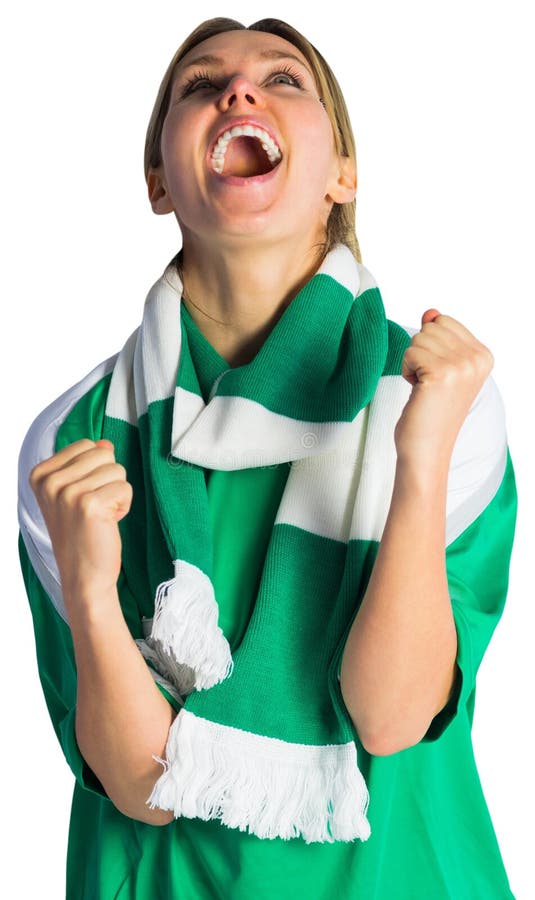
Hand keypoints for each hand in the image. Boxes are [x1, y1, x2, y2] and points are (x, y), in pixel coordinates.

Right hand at [29, 439, 131, 603]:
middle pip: (103, 453)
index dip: (96, 469)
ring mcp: (67, 493)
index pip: (86, 444)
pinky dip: (124, 506)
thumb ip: (87, 464)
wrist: (83, 575)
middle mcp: (50, 482)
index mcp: (41, 474)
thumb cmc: (82, 534)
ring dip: (117, 494)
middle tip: (95, 508)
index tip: (84, 497)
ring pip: (117, 469)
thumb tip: (105, 443)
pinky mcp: (89, 504)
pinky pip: (125, 488)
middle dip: (108, 479)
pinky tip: (108, 523)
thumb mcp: (75, 493)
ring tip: (101, 516)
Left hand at [395, 309, 493, 471]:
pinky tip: (418, 392)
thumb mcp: (440, 367)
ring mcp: (461, 366)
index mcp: (484, 355)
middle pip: (430, 328)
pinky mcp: (440, 374)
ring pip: (418, 339)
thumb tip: (430, 312)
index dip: (432, 346)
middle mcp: (477, 359)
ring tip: (424, 389)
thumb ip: (439, 337)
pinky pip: (409, 353)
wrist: (426, 449)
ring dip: (412, 363)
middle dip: (420, 353)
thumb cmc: (431, 412)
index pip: (444, 321)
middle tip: (429, 384)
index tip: (439, 375)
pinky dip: (406, 371)